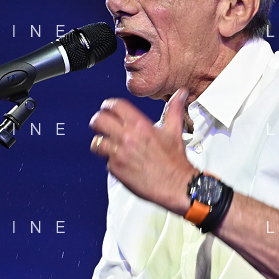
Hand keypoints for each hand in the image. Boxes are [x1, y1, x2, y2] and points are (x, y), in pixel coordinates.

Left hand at [89, 89, 195, 213]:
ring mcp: (120, 154)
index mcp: (140, 125)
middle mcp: (128, 137)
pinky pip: (105, 161)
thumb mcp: (174, 131)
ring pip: (97, 142)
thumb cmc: (175, 161)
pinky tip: (119, 161)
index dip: (108, 105)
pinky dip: (110, 161)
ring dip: (100, 143)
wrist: (177, 185)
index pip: (115, 106)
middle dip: (97, 122)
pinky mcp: (117, 169)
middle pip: (99, 120)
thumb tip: (180, 94)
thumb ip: (174, 109)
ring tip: (106, 145)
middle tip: (100, 125)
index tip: (107, 108)